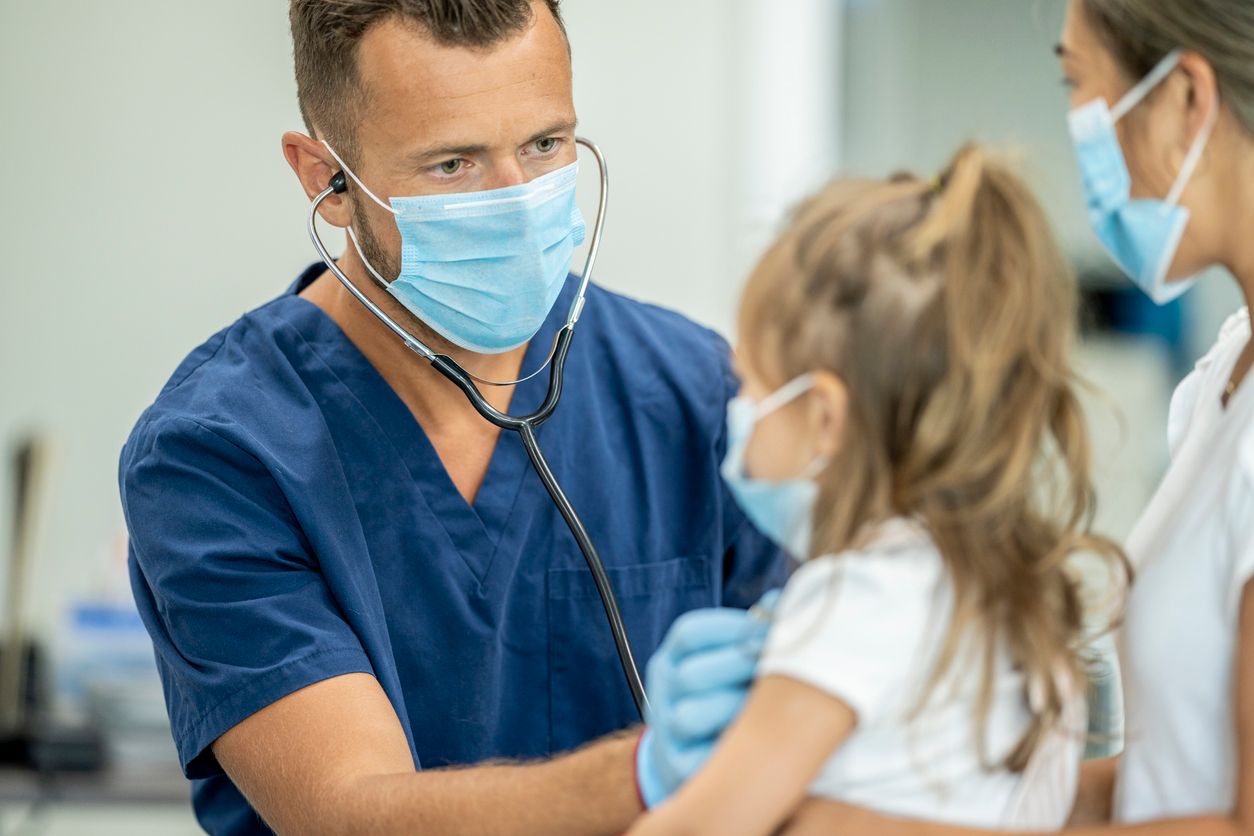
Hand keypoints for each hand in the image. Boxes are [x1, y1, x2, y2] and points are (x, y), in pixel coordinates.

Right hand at [634, 590, 780, 807]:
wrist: (691, 755)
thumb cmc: (725, 696)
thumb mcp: (728, 661)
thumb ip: (751, 634)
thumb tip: (779, 601)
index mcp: (671, 658)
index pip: (690, 633)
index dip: (737, 630)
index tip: (778, 632)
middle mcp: (661, 691)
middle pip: (692, 674)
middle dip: (743, 672)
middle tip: (785, 673)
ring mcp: (664, 730)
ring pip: (691, 716)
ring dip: (736, 712)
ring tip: (772, 711)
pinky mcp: (675, 768)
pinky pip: (702, 759)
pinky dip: (733, 751)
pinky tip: (760, 742)